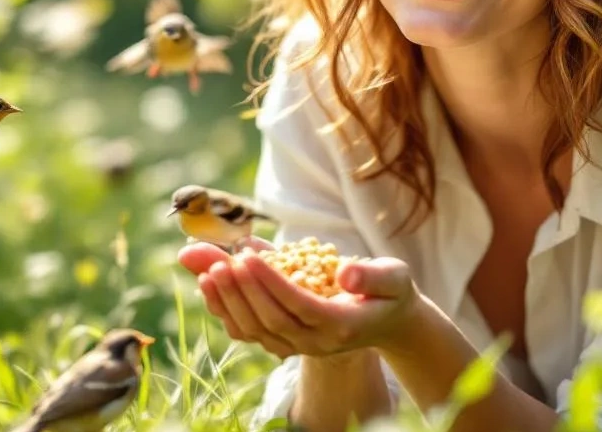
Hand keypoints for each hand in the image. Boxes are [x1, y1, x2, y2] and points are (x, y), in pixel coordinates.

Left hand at [178, 238, 419, 359]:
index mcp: (342, 325)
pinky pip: (248, 333)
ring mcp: (297, 347)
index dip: (270, 282)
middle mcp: (317, 342)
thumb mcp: (393, 277)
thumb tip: (345, 270)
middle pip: (271, 319)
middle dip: (243, 289)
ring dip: (228, 300)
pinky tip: (208, 284)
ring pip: (254, 330)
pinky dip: (225, 310)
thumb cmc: (388, 290)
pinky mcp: (283, 344)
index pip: (299, 305)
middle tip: (221, 260)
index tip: (248, 255)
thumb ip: (372, 274)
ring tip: (207, 268)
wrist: (386, 320)